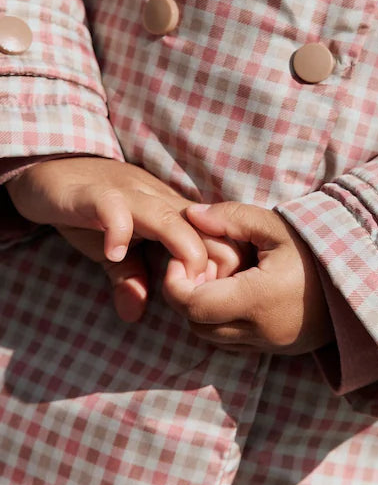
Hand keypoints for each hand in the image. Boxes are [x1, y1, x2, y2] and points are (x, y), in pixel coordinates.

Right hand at [7, 157, 206, 321]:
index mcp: (169, 211)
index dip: (221, 263)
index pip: (212, 234)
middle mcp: (155, 199)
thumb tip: (133, 315)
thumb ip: (129, 276)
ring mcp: (126, 193)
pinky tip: (114, 252)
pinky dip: (118, 229)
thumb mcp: (114, 248)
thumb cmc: (90, 210)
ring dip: (179, 244)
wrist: (48, 169)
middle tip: (203, 296)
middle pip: (199, 225)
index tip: (216, 296)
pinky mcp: (93, 193)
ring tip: (177, 282)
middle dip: (210, 259)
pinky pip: (112, 207)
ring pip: (165, 214)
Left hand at [162, 202, 333, 354]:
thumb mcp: (276, 225)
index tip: (185, 258)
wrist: (364, 275)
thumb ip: (231, 218)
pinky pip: (234, 343)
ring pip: (213, 338)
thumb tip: (191, 216)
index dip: (177, 283)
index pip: (193, 305)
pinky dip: (225, 322)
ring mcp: (271, 344)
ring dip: (207, 311)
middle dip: (188, 297)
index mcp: (259, 298)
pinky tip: (240, 292)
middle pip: (197, 326)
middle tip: (203, 266)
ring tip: (224, 278)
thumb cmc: (319, 245)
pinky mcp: (278, 349)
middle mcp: (262, 330)